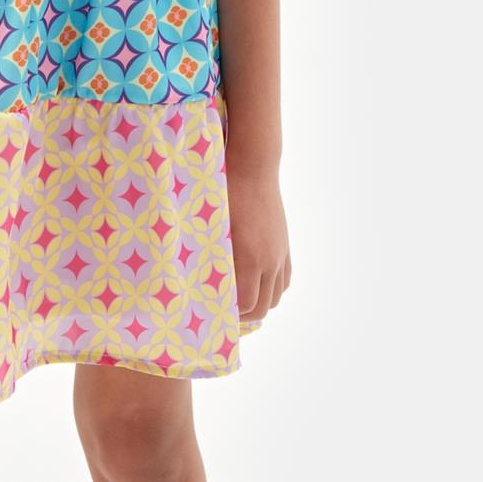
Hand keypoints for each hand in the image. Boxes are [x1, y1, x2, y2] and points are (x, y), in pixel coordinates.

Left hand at [224, 161, 290, 322]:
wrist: (253, 167)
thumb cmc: (225, 193)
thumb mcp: (213, 227)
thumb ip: (211, 257)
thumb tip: (197, 280)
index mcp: (250, 258)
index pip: (246, 304)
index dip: (230, 315)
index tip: (214, 313)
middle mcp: (270, 260)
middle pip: (263, 306)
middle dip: (245, 315)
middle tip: (225, 314)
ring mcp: (280, 253)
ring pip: (276, 295)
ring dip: (260, 303)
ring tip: (240, 302)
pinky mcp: (284, 245)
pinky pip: (284, 279)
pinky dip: (273, 289)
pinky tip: (257, 284)